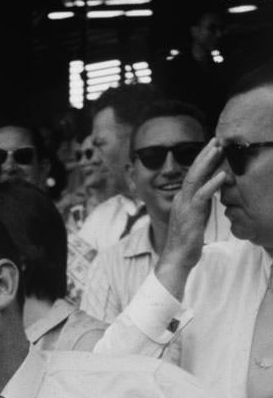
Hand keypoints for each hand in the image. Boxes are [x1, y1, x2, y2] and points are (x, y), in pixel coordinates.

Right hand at [156, 138, 225, 295]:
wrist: (176, 258)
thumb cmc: (186, 243)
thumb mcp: (195, 219)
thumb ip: (201, 206)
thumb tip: (209, 197)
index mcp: (182, 200)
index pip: (193, 175)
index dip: (203, 161)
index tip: (214, 149)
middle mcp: (181, 199)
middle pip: (193, 170)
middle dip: (205, 154)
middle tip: (217, 139)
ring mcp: (184, 205)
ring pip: (195, 177)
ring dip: (208, 162)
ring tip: (218, 148)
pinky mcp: (190, 214)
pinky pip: (202, 195)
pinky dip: (212, 183)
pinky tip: (222, 174)